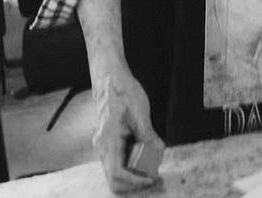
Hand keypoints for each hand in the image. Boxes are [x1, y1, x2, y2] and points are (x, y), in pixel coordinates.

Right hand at [90, 62, 163, 192]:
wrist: (111, 80)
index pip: (117, 174)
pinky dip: (131, 163)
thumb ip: (147, 134)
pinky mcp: (109, 142)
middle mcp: (102, 147)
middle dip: (134, 182)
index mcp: (109, 141)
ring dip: (133, 173)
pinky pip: (118, 160)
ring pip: (115, 170)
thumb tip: (158, 151)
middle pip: (114, 178)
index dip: (135, 181)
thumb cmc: (124, 93)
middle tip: (154, 176)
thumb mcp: (140, 112)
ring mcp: (104, 145)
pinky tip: (146, 154)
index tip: (151, 178)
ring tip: (152, 166)